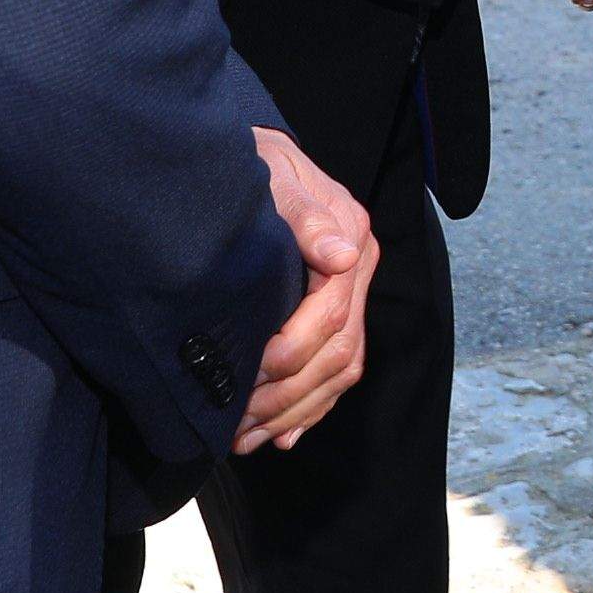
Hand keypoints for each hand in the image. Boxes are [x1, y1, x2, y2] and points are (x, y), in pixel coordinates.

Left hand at [238, 126, 377, 452]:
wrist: (257, 154)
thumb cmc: (256, 163)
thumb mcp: (274, 176)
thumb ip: (304, 215)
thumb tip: (341, 255)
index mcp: (349, 238)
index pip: (330, 316)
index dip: (288, 355)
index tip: (243, 378)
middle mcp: (357, 269)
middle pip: (338, 352)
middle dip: (287, 396)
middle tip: (235, 424)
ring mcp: (351, 291)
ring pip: (340, 370)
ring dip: (294, 411)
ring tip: (246, 438)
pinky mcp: (337, 307)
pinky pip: (337, 370)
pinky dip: (310, 407)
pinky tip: (283, 435)